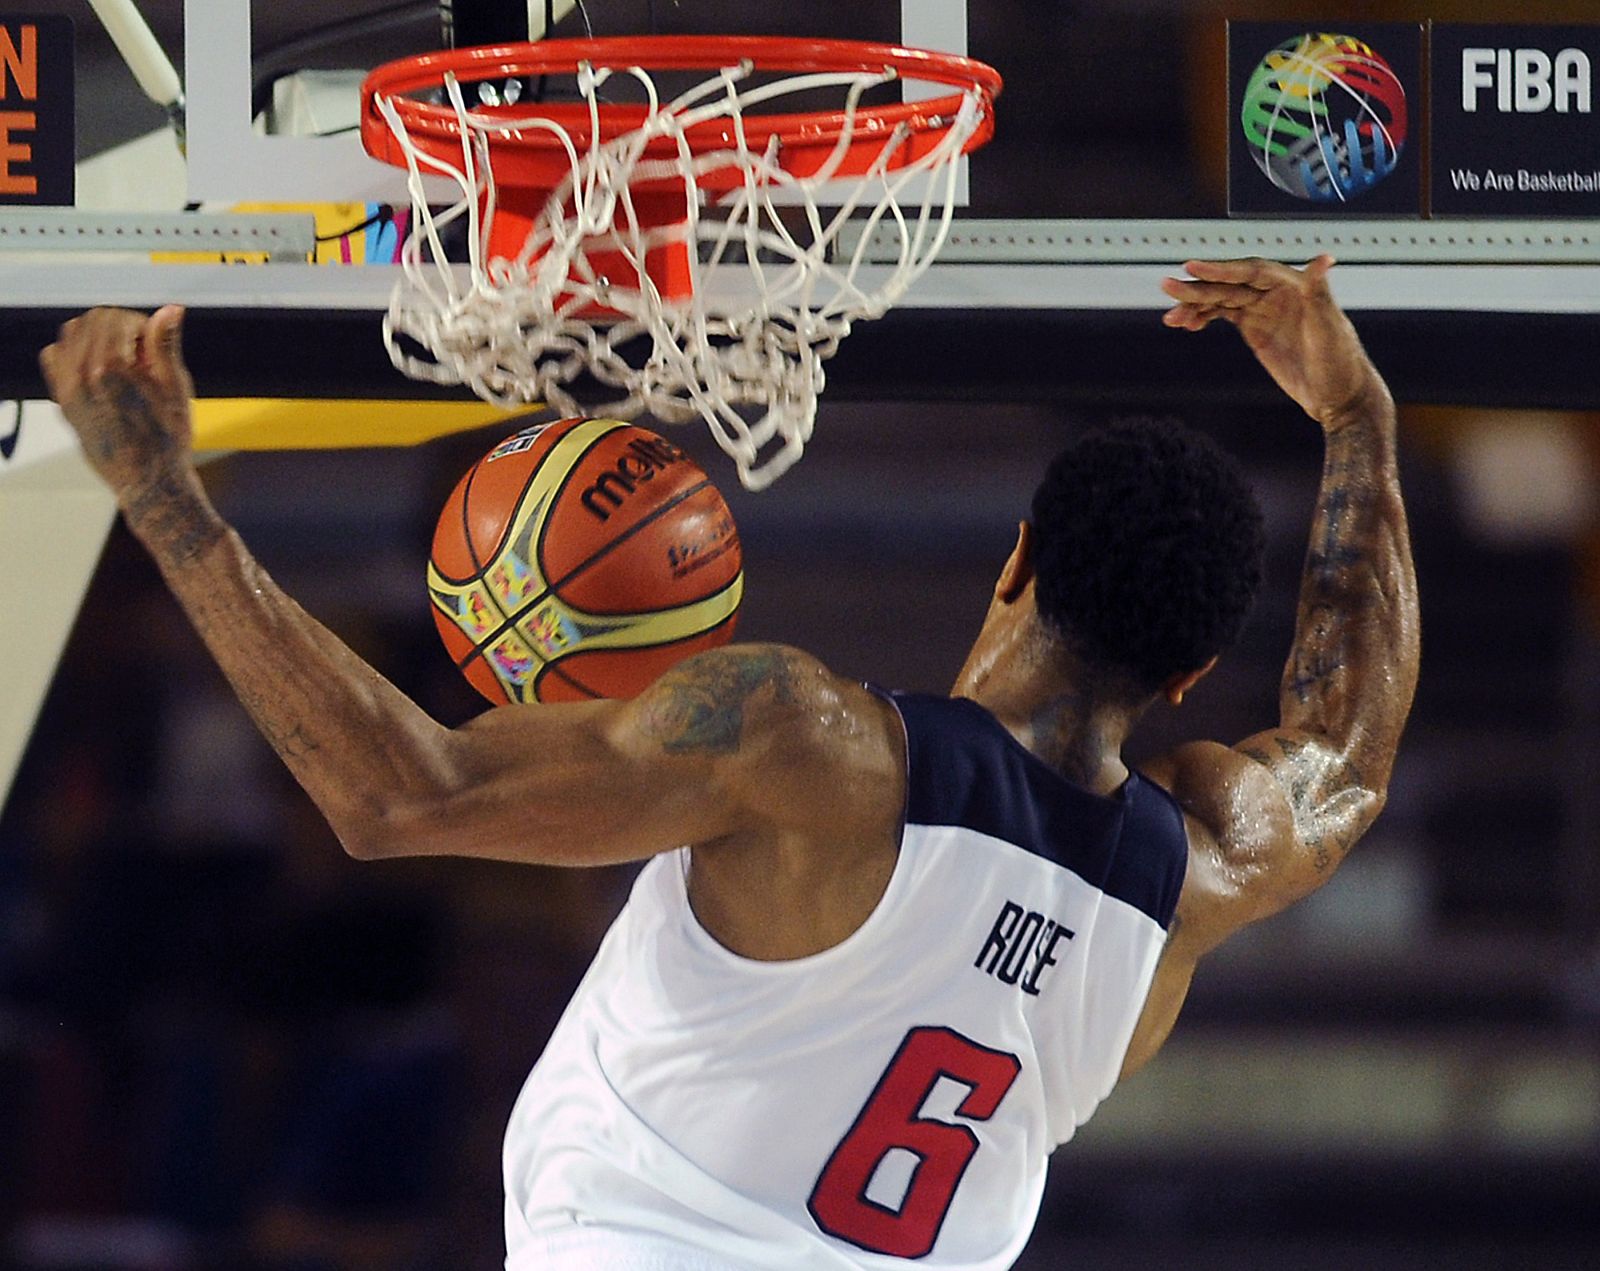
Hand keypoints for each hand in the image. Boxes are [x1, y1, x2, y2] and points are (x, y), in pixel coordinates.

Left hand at [39, 306, 195, 501]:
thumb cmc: (169, 438)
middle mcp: (81, 375)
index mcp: (111, 368)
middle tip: (143, 353)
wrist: (148, 482)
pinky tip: (99, 369)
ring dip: (95, 336)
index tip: (155, 344)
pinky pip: (54, 359)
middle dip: (119, 327)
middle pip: (91, 321)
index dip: (140, 324)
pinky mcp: (63, 403)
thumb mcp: (175, 388)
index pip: (115, 317)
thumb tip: (171, 309)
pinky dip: (72, 352)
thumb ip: (165, 344)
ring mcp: (67, 389)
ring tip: (122, 360)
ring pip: (69, 335)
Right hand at [1160, 257, 1391, 431]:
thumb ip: (1319, 294)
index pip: (1251, 271)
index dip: (1221, 268)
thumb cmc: (1341, 362)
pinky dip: (1203, 317)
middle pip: (1230, 284)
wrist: (1338, 397)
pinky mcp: (1256, 329)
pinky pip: (1224, 315)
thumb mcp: (1328, 329)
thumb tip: (1324, 259)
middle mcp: (1277, 292)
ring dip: (1195, 305)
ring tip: (1170, 316)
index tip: (1193, 267)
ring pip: (1222, 299)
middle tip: (1168, 287)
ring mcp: (1264, 310)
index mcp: (1294, 285)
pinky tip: (1186, 324)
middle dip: (1198, 287)